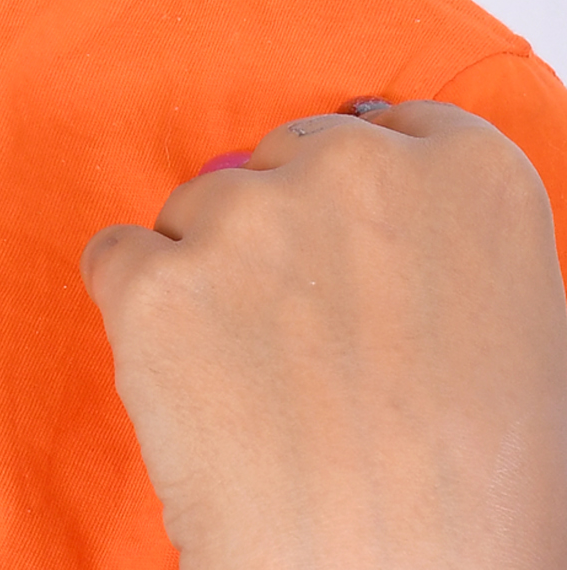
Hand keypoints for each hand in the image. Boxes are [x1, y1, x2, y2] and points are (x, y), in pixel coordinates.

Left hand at [82, 101, 566, 568]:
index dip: (355, 199)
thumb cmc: (470, 501)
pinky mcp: (156, 279)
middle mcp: (358, 169)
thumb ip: (438, 239)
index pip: (386, 128)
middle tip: (309, 353)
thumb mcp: (510, 335)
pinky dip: (138, 318)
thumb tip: (375, 186)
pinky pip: (118, 259)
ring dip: (210, 282)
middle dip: (278, 237)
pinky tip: (195, 395)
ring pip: (195, 212)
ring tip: (266, 394)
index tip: (352, 255)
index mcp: (475, 176)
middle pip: (278, 162)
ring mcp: (248, 219)